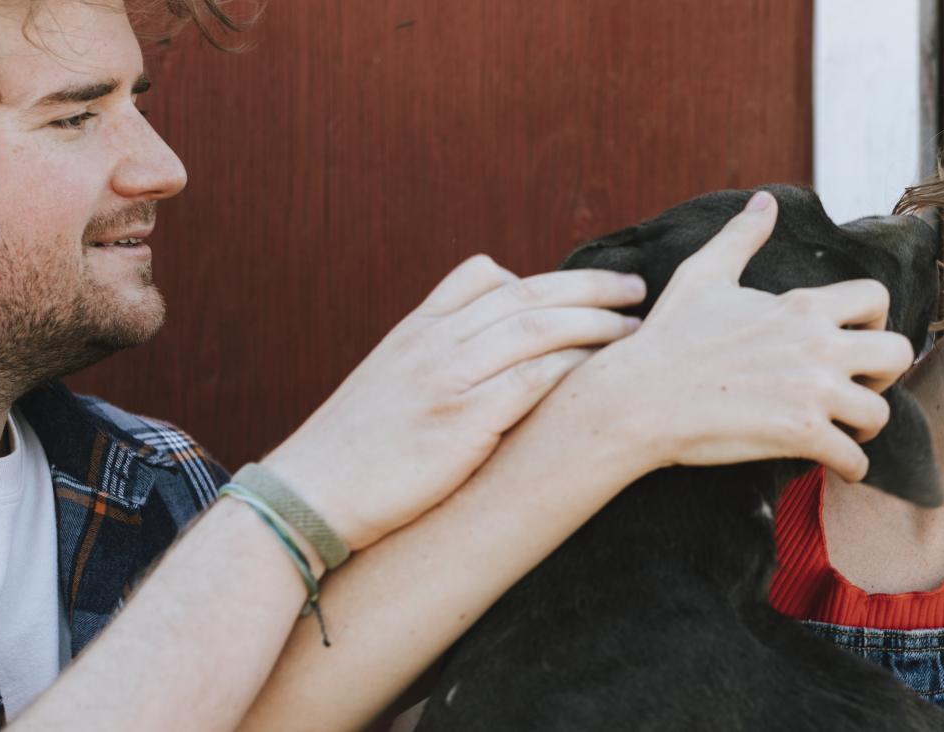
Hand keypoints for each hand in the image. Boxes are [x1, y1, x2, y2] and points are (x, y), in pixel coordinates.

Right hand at [262, 255, 647, 550]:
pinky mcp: (462, 421)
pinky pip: (532, 380)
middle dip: (588, 286)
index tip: (579, 287)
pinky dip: (573, 368)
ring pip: (537, 328)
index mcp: (413, 330)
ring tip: (635, 328)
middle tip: (634, 288)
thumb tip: (481, 365)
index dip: (538, 276)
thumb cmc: (351, 455)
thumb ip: (429, 363)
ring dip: (595, 323)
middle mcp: (432, 342)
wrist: (308, 498)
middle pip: (526, 292)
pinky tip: (606, 372)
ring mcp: (447, 378)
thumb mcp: (384, 387)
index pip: (481, 274)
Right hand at [527, 190, 915, 482]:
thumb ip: (741, 236)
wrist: (638, 400)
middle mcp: (818, 346)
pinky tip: (833, 463)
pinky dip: (851, 466)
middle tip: (858, 386)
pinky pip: (855, 460)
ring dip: (868, 425)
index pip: (877, 297)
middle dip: (886, 373)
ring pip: (881, 412)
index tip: (855, 337)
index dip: (875, 318)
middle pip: (900, 353)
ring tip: (845, 429)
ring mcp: (812, 392)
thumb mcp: (703, 274)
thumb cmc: (667, 337)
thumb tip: (765, 201)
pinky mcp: (800, 435)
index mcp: (802, 306)